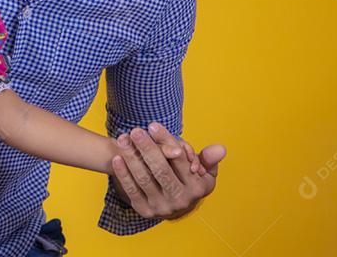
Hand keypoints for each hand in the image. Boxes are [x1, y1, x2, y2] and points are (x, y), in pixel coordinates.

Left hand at [110, 122, 225, 220]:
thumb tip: (219, 148)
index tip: (152, 125)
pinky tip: (117, 159)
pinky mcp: (145, 211)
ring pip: (144, 179)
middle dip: (147, 148)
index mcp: (197, 187)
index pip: (180, 159)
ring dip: (132, 158)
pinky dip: (123, 174)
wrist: (176, 205)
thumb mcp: (204, 172)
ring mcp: (162, 207)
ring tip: (123, 139)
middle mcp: (181, 200)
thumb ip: (209, 159)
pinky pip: (132, 190)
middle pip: (161, 170)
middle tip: (134, 130)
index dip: (166, 141)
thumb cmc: (189, 181)